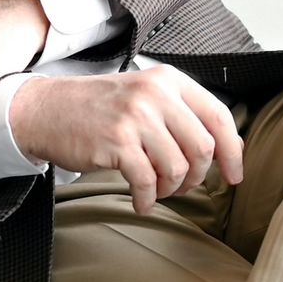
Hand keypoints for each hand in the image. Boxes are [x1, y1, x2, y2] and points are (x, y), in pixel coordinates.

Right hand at [8, 66, 244, 214]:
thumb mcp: (144, 94)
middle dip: (199, 177)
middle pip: (203, 147)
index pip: (218, 116)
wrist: (47, 109)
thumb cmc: (99, 108)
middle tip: (182, 186)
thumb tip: (225, 149)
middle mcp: (156, 94)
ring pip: (178, 168)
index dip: (233, 151)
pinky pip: (148, 182)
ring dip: (172, 190)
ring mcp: (136, 117)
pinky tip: (141, 201)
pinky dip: (148, 199)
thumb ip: (180, 113)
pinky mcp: (117, 142)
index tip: (234, 176)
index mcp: (169, 80)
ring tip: (157, 190)